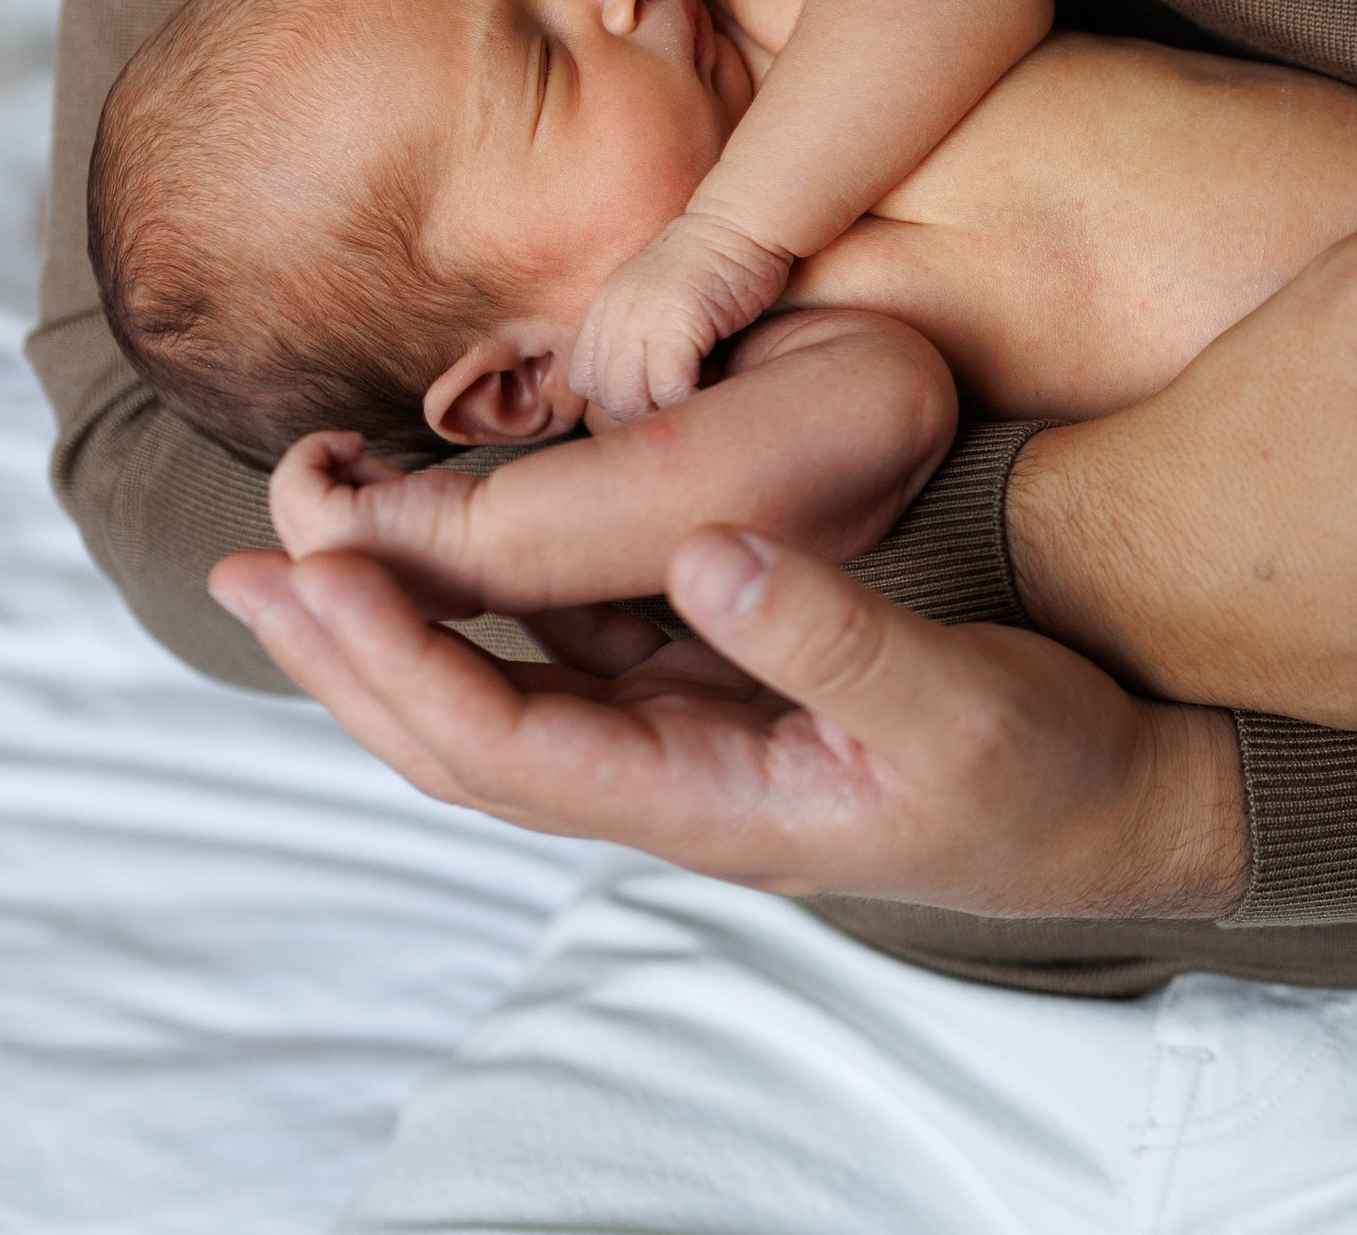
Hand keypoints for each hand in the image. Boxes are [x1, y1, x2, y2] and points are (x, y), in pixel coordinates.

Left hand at [206, 532, 1249, 916]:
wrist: (1108, 807)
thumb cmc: (1044, 773)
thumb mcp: (958, 705)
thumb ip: (832, 636)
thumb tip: (701, 553)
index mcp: (709, 803)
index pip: (509, 748)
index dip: (402, 666)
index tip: (317, 575)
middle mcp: (673, 782)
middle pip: (464, 742)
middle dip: (349, 662)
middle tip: (248, 566)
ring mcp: (689, 744)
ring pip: (505, 700)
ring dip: (402, 637)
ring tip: (310, 555)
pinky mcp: (720, 698)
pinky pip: (574, 659)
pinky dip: (498, 609)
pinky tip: (461, 550)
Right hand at [268, 430, 489, 616]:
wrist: (502, 543)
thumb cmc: (468, 531)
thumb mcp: (405, 526)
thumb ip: (370, 512)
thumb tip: (344, 465)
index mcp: (342, 602)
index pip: (311, 547)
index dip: (339, 505)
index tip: (385, 489)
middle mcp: (324, 596)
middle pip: (297, 520)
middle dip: (335, 483)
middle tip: (382, 473)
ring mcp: (321, 562)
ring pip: (291, 496)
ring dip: (330, 466)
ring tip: (378, 465)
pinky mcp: (328, 526)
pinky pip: (293, 476)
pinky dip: (316, 447)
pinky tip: (356, 442)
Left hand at [570, 212, 794, 420]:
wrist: (741, 221)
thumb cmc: (718, 259)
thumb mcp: (662, 294)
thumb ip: (644, 328)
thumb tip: (651, 378)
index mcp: (606, 308)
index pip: (585, 379)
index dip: (620, 397)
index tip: (659, 392)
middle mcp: (613, 314)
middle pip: (606, 395)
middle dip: (646, 411)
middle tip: (683, 399)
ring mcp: (638, 319)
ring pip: (630, 400)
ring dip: (666, 410)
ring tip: (699, 390)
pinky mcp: (674, 326)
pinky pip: (669, 391)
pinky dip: (691, 400)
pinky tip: (715, 380)